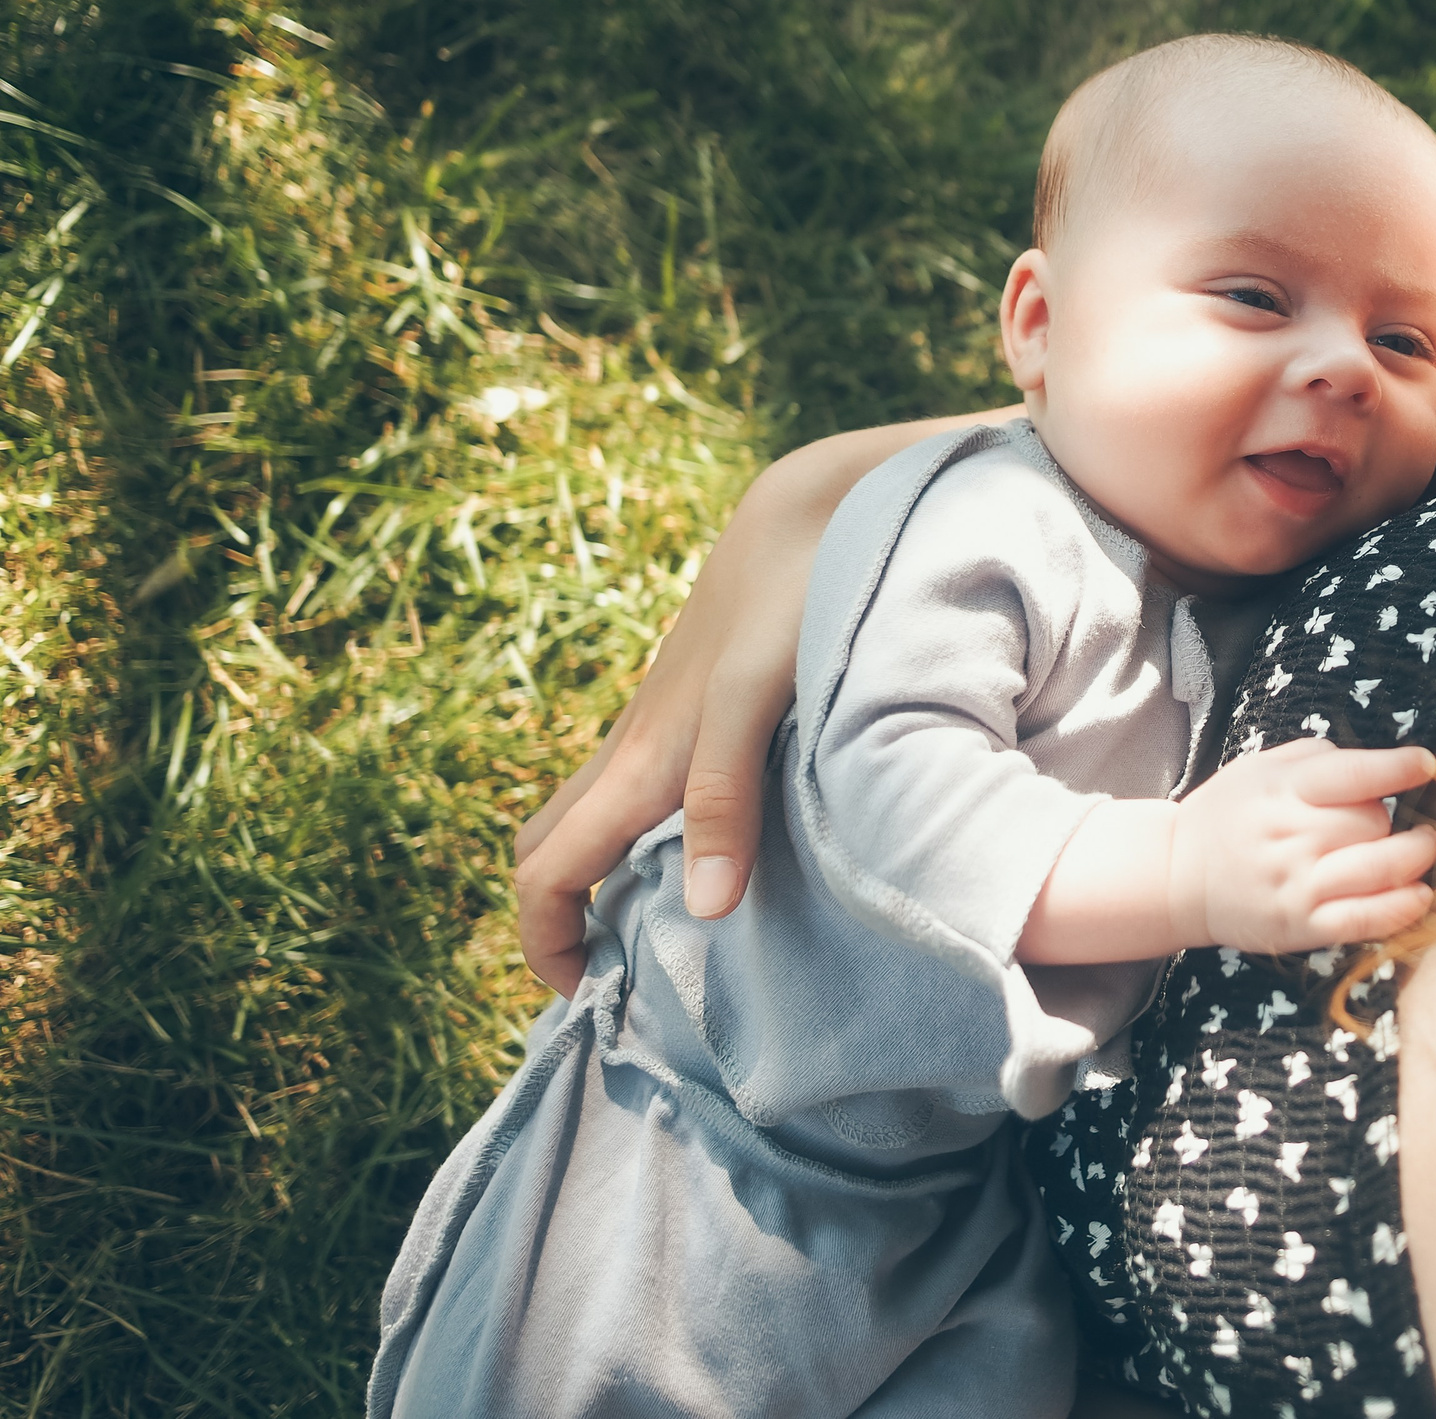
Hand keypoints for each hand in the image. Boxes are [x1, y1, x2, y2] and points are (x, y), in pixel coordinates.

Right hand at [510, 410, 1016, 994]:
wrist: (821, 504)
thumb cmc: (791, 598)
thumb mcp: (755, 698)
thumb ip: (724, 795)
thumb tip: (705, 909)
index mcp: (639, 762)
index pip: (544, 870)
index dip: (543, 945)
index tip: (585, 1003)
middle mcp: (639, 747)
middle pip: (559, 844)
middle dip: (564, 919)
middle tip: (621, 984)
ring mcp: (669, 723)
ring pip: (603, 814)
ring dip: (611, 878)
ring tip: (674, 941)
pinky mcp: (708, 702)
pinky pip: (654, 787)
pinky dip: (658, 836)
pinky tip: (728, 858)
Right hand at [1169, 739, 1435, 953]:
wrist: (1177, 878)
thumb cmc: (1228, 816)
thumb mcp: (1258, 768)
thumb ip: (1316, 758)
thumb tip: (1376, 762)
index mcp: (1281, 791)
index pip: (1351, 775)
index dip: (1396, 768)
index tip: (1426, 765)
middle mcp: (1290, 837)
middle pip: (1372, 822)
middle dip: (1387, 818)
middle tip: (1376, 821)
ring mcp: (1297, 886)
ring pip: (1379, 868)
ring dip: (1414, 857)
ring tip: (1423, 847)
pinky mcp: (1301, 927)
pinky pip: (1365, 919)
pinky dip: (1401, 908)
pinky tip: (1420, 894)